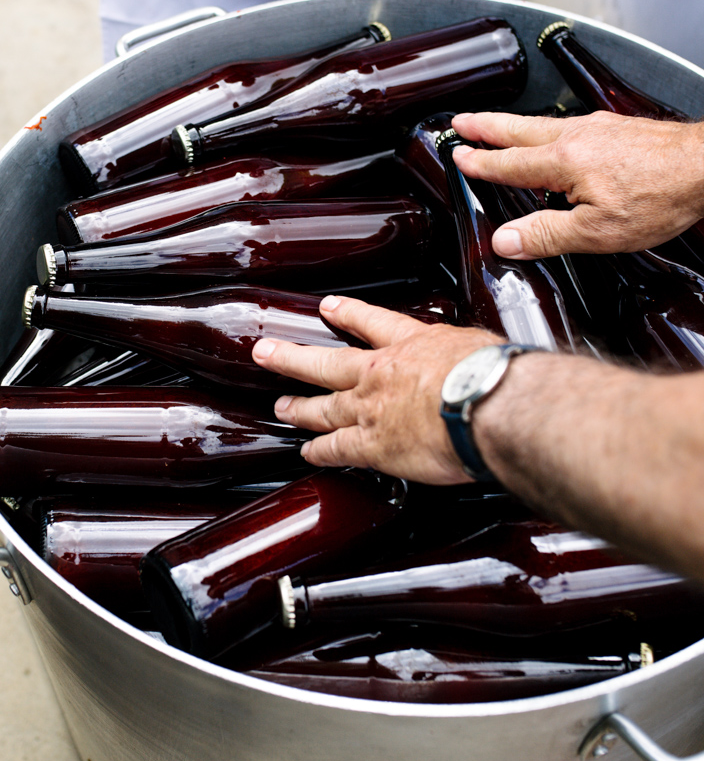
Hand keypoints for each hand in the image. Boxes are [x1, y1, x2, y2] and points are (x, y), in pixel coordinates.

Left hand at [251, 294, 499, 482]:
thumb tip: (485, 360)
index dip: (348, 314)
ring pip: (323, 406)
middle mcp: (382, 373)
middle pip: (327, 362)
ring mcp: (371, 409)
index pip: (373, 323)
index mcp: (413, 343)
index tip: (329, 307)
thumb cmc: (495, 375)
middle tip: (266, 352)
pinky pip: (337, 449)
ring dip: (299, 407)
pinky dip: (319, 451)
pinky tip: (307, 453)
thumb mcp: (481, 347)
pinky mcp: (373, 446)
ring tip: (280, 407)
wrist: (487, 403)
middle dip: (293, 357)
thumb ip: (469, 354)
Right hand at [451, 109, 703, 257]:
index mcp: (563, 161)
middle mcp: (576, 137)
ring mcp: (598, 128)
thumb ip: (547, 235)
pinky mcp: (617, 128)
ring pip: (543, 123)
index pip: (509, 164)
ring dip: (513, 124)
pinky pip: (569, 125)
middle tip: (461, 121)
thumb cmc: (660, 196)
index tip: (458, 157)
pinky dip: (547, 127)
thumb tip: (505, 241)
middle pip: (518, 130)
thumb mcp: (597, 232)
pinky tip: (553, 135)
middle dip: (486, 126)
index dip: (480, 163)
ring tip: (496, 125)